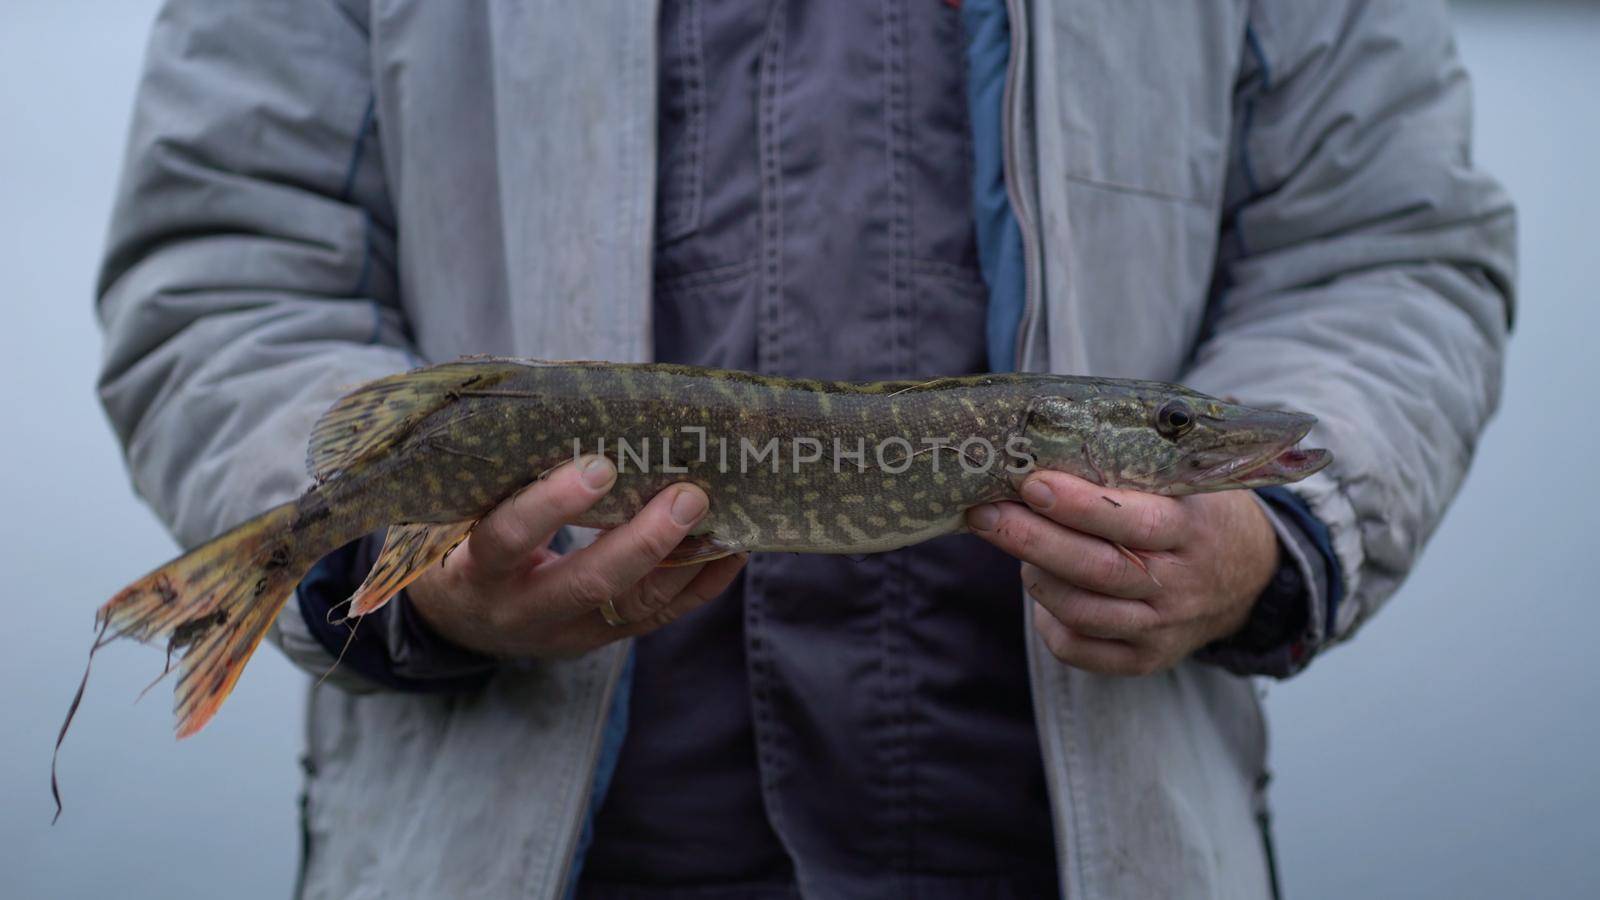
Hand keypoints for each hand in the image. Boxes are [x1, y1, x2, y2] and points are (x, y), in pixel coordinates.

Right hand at [407, 455, 745, 657]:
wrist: (457, 619)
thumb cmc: (460, 538)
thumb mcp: (457, 511)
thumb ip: (501, 473)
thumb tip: (577, 403)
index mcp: (472, 571)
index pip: (508, 539)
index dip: (553, 506)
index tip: (599, 466)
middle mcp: (519, 611)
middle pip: (589, 583)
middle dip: (644, 540)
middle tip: (689, 495)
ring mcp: (565, 633)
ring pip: (633, 605)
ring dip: (684, 560)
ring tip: (721, 514)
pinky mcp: (600, 639)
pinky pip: (656, 618)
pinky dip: (698, 585)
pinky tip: (731, 552)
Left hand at [965, 471, 1277, 676]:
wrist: (1250, 575)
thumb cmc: (1197, 513)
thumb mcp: (1187, 482)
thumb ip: (1135, 468)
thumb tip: (1050, 441)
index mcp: (1192, 530)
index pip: (1132, 521)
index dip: (1078, 505)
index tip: (1032, 484)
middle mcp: (1179, 584)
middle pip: (1096, 569)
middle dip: (1032, 540)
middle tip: (985, 514)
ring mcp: (1162, 627)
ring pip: (1081, 612)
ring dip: (1036, 576)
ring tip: (1011, 541)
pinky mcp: (1145, 658)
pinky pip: (1080, 648)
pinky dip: (1048, 621)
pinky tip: (1041, 591)